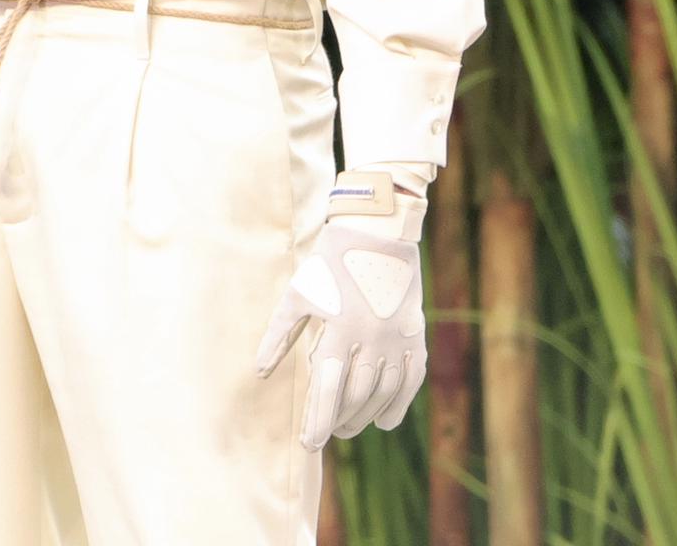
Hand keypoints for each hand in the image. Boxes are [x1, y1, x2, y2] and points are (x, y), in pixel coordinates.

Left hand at [252, 172, 427, 448]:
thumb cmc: (330, 263)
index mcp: (340, 330)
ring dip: (365, 416)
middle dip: (339, 420)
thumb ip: (279, 335)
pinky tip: (384, 418)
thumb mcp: (298, 294)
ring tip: (348, 426)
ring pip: (384, 393)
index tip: (310, 442)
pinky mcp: (416, 336)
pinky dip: (399, 404)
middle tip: (327, 432)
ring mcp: (397, 339)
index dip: (318, 420)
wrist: (378, 233)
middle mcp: (372, 339)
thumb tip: (260, 371)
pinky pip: (411, 381)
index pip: (329, 389)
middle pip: (356, 396)